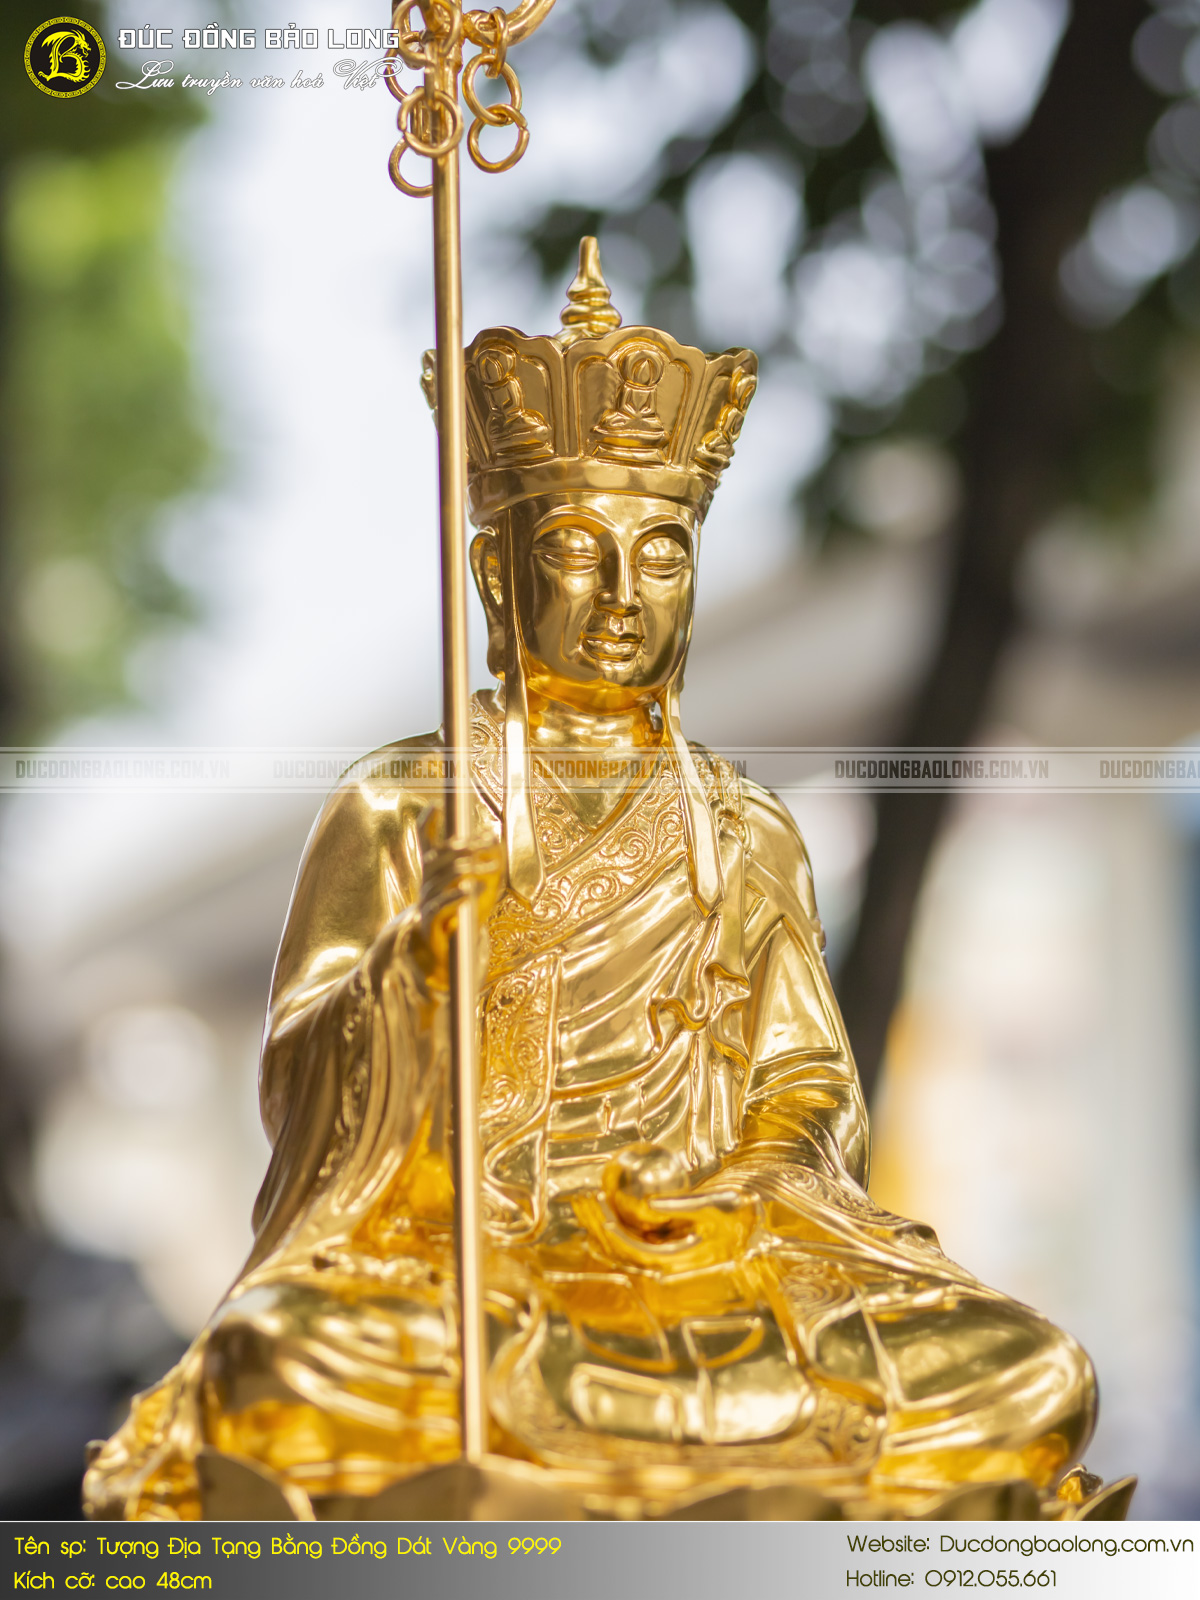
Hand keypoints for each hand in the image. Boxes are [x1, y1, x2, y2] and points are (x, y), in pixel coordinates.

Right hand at [411, 827, 503, 990]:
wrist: (447, 951)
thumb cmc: (462, 913)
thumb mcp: (478, 884)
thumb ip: (485, 861)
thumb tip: (495, 838)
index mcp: (434, 870)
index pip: (425, 842)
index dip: (427, 823)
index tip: (435, 804)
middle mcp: (427, 882)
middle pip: (440, 856)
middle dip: (465, 845)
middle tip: (488, 840)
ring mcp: (427, 901)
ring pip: (443, 878)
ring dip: (469, 868)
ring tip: (491, 867)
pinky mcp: (431, 921)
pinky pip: (442, 904)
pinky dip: (459, 894)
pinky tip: (474, 889)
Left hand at [573, 1142, 759, 1272]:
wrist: (758, 1221)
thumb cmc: (741, 1214)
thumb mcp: (717, 1206)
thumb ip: (682, 1208)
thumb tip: (647, 1206)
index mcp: (680, 1262)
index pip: (635, 1251)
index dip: (612, 1231)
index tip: (598, 1205)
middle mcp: (668, 1265)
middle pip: (623, 1252)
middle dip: (599, 1227)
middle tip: (583, 1201)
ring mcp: (666, 1256)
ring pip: (626, 1246)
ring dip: (604, 1225)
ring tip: (588, 1202)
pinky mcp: (666, 1245)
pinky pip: (636, 1236)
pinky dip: (619, 1222)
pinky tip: (608, 1203)